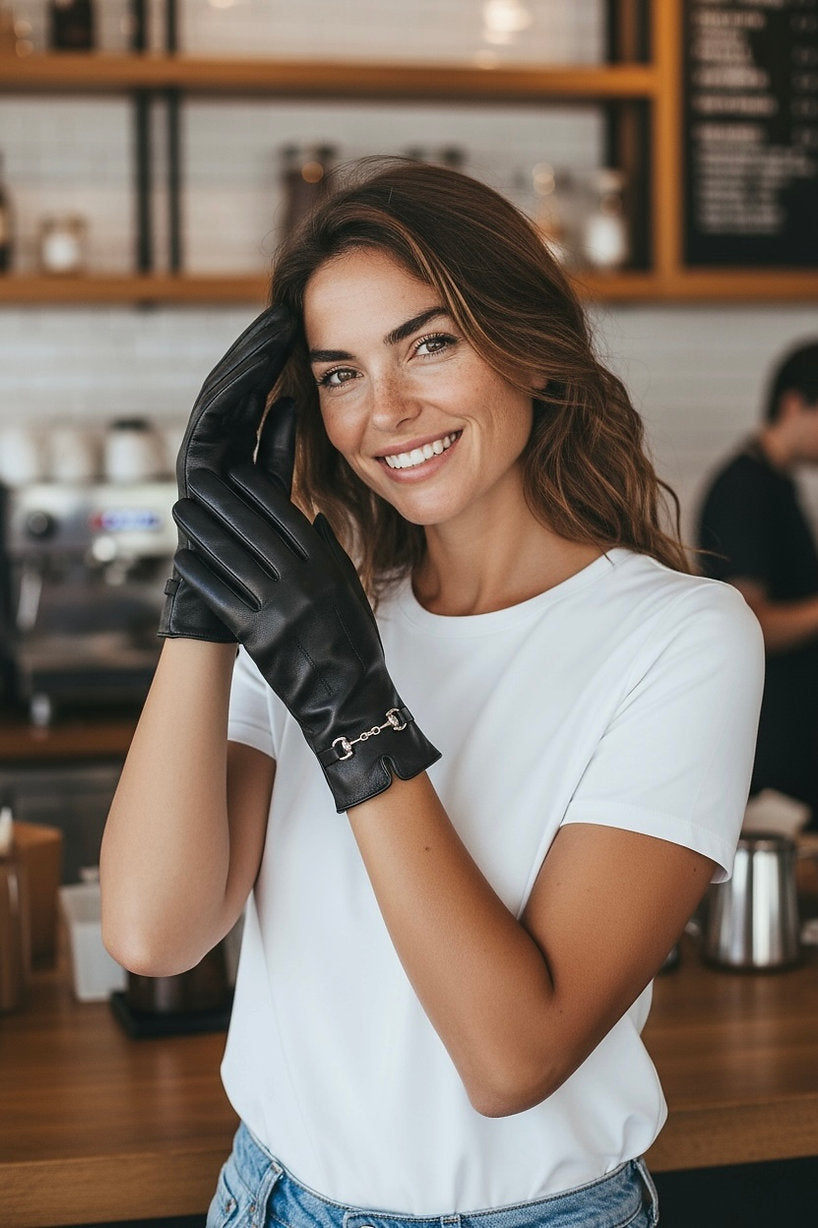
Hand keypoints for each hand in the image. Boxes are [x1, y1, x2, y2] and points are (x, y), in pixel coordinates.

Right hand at [158, 305, 295, 640]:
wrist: (228, 605)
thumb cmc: (255, 555)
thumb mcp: (276, 492)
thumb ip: (279, 448)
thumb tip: (292, 403)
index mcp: (232, 448)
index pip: (253, 391)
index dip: (274, 359)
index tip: (303, 327)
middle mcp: (210, 448)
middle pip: (233, 385)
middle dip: (258, 349)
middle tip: (285, 312)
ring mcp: (197, 459)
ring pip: (220, 396)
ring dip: (247, 362)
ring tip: (273, 329)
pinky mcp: (191, 473)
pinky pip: (211, 424)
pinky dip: (230, 396)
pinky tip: (254, 369)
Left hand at [170, 412, 440, 811]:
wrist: (352, 701)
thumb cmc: (355, 647)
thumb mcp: (353, 593)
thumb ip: (332, 553)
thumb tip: (315, 517)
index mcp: (326, 567)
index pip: (286, 516)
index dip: (257, 490)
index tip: (236, 469)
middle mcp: (302, 582)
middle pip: (253, 530)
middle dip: (222, 500)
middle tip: (198, 480)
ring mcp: (279, 609)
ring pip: (232, 559)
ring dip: (202, 531)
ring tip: (182, 510)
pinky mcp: (258, 638)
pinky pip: (221, 599)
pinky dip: (200, 577)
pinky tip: (182, 560)